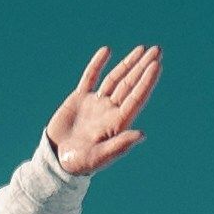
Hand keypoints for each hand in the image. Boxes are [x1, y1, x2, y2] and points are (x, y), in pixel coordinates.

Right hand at [44, 45, 161, 177]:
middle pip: (130, 84)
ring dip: (128, 63)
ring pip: (115, 78)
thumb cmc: (79, 163)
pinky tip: (107, 51)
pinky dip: (98, 64)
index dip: (146, 81)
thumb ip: (120, 145)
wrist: (56, 161)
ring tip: (141, 49)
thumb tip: (142, 134)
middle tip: (157, 50)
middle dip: (143, 67)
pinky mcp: (80, 99)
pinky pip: (90, 77)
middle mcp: (109, 110)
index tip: (156, 64)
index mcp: (117, 123)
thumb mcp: (99, 157)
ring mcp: (96, 103)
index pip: (136, 98)